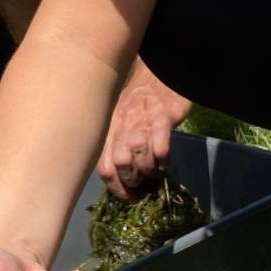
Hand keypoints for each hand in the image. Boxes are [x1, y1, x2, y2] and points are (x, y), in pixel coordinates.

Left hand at [98, 65, 192, 197]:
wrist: (157, 74)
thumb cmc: (137, 102)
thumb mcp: (119, 121)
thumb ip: (115, 146)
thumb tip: (119, 178)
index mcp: (109, 131)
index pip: (104, 167)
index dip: (116, 187)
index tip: (129, 196)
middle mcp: (122, 127)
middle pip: (121, 163)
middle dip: (134, 179)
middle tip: (146, 181)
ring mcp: (142, 120)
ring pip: (140, 155)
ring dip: (150, 170)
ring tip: (158, 171)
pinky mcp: (162, 115)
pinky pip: (161, 142)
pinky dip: (163, 157)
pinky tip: (166, 160)